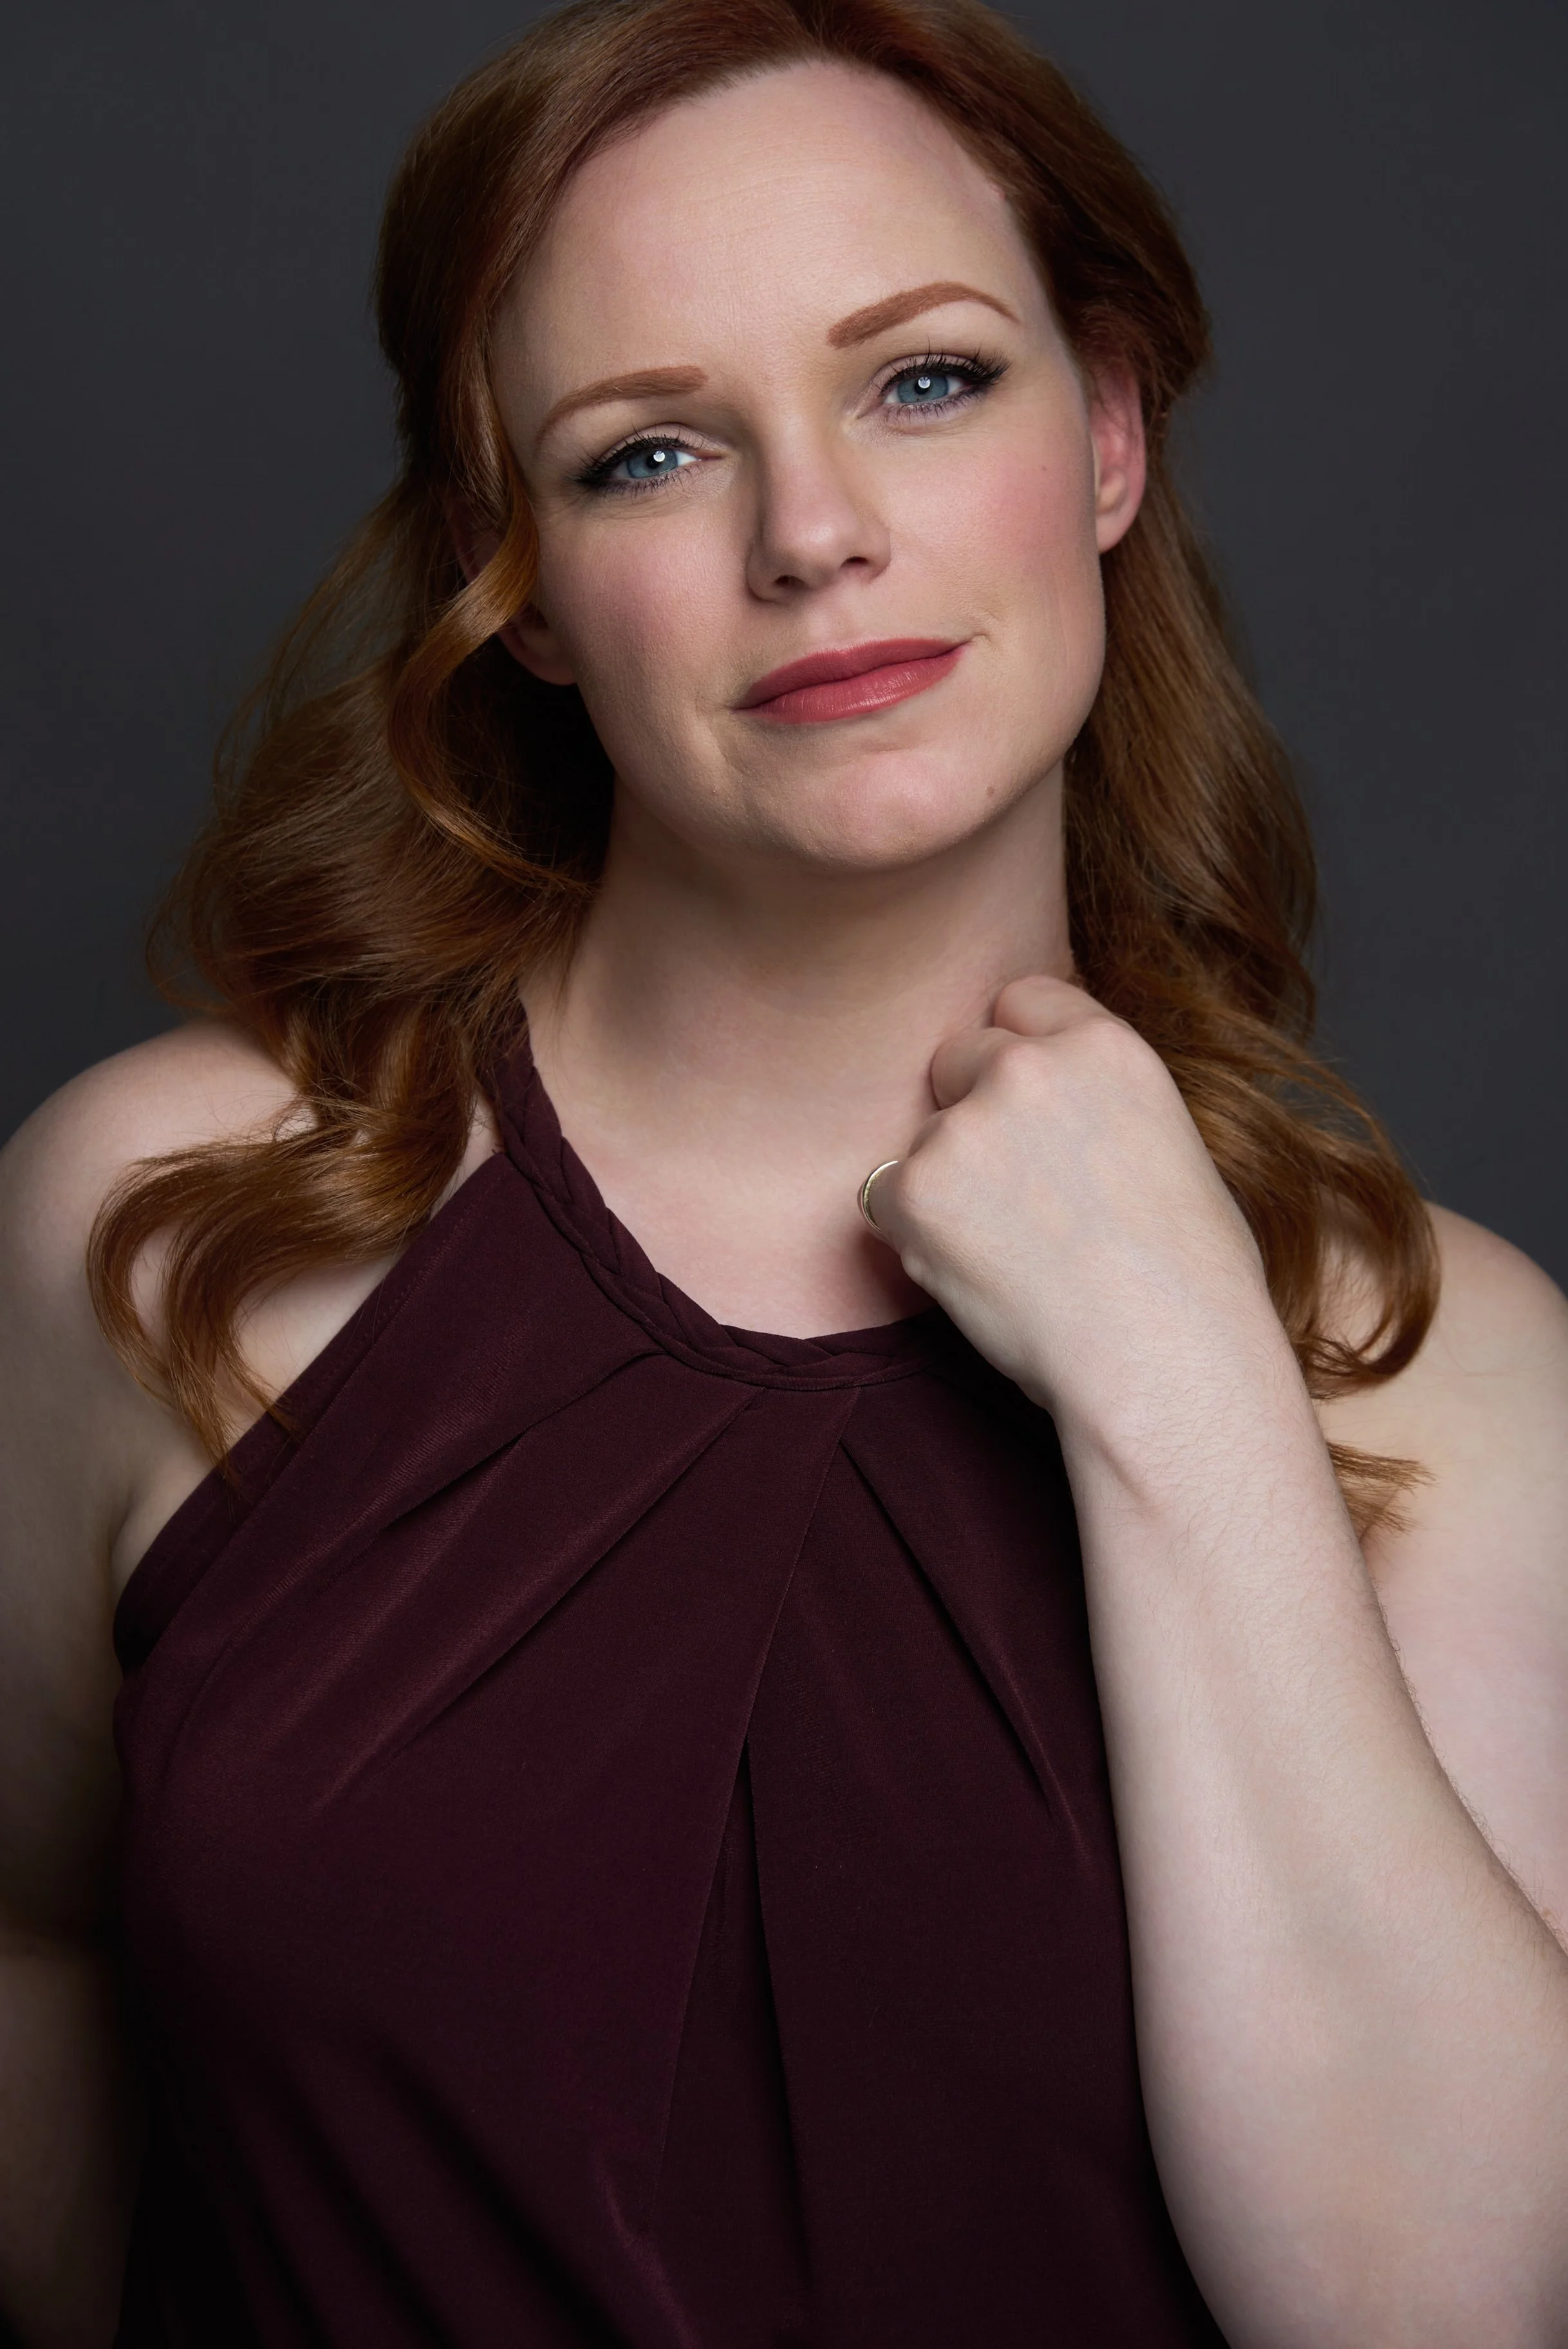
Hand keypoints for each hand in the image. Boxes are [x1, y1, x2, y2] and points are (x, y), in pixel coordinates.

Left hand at [865, 976, 1279, 1445]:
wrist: (1163, 1358)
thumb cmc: (1191, 1278)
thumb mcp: (1170, 1144)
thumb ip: (1098, 1101)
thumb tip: (1052, 1108)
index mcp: (1106, 1046)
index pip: (1019, 1000)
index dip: (1018, 1054)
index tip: (1030, 1108)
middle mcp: (1029, 1068)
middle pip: (956, 1058)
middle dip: (969, 1111)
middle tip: (1016, 1194)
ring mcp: (966, 1126)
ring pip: (923, 1138)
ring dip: (946, 1185)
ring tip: (1016, 1254)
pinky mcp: (915, 1189)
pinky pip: (884, 1198)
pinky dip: (915, 1236)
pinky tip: (981, 1276)